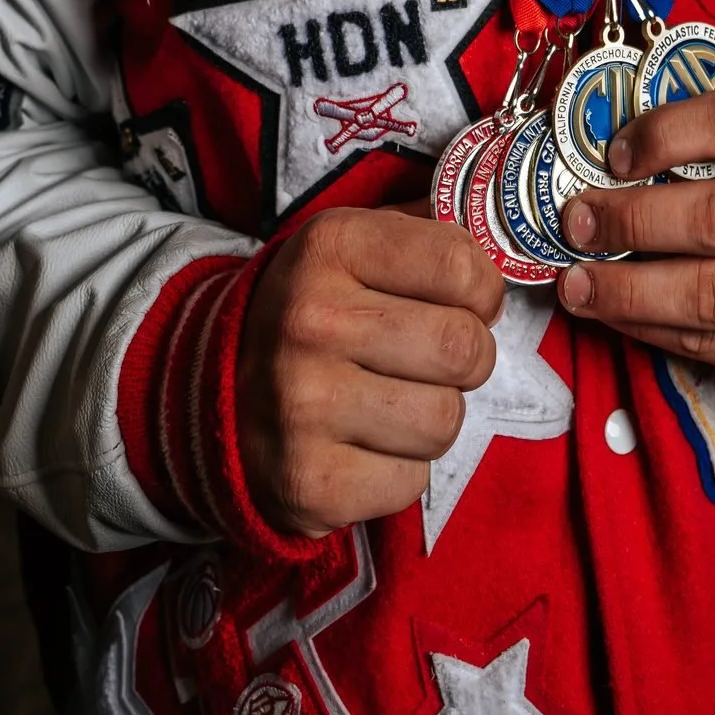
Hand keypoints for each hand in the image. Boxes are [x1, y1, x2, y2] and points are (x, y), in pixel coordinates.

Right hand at [237, 203, 503, 536]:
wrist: (213, 391)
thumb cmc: (315, 311)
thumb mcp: (355, 244)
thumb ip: (428, 233)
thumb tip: (501, 239)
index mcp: (331, 247)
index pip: (462, 266)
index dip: (481, 290)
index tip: (464, 301)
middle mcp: (311, 322)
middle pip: (463, 348)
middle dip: (468, 357)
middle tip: (436, 358)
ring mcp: (303, 406)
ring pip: (445, 420)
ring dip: (435, 415)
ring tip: (396, 400)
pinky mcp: (308, 481)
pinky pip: (412, 481)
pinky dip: (402, 469)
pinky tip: (366, 445)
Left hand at [555, 91, 714, 402]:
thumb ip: (708, 150)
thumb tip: (605, 158)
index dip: (664, 134)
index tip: (613, 154)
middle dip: (631, 220)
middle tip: (576, 222)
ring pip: (709, 295)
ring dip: (627, 290)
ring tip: (577, 283)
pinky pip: (709, 345)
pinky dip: (648, 328)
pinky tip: (614, 314)